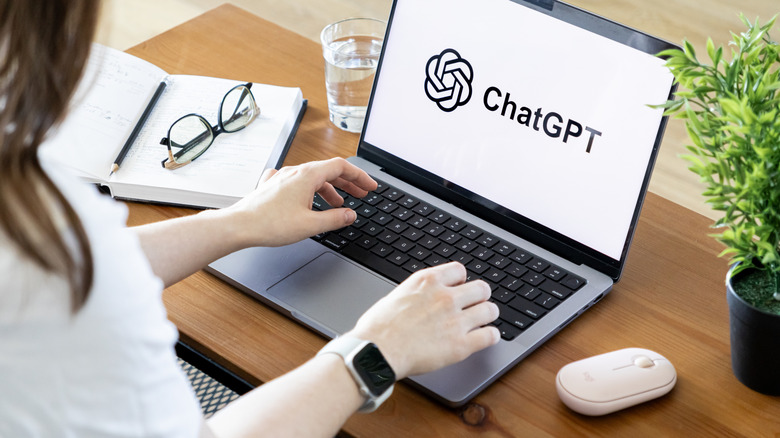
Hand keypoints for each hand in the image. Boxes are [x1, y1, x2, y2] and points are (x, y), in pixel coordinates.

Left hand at [223, 158, 376, 247]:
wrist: (239, 225)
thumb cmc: (270, 224)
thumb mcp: (310, 225)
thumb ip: (335, 219)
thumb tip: (350, 215)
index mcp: (308, 176)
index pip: (342, 167)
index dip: (360, 177)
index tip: (370, 187)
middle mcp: (295, 172)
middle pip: (329, 171)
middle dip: (348, 183)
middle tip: (361, 195)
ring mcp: (283, 178)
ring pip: (313, 178)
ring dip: (330, 190)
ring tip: (339, 205)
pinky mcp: (273, 187)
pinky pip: (298, 184)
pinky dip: (311, 191)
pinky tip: (310, 201)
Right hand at [347, 262, 500, 379]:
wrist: (376, 352)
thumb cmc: (378, 328)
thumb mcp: (396, 295)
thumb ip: (417, 293)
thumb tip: (422, 298)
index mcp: (428, 282)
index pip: (460, 270)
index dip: (461, 281)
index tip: (459, 288)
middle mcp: (445, 297)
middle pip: (481, 288)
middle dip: (479, 296)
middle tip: (475, 304)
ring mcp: (455, 321)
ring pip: (490, 310)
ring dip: (488, 315)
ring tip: (484, 320)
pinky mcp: (461, 345)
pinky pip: (490, 336)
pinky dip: (490, 336)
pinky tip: (486, 337)